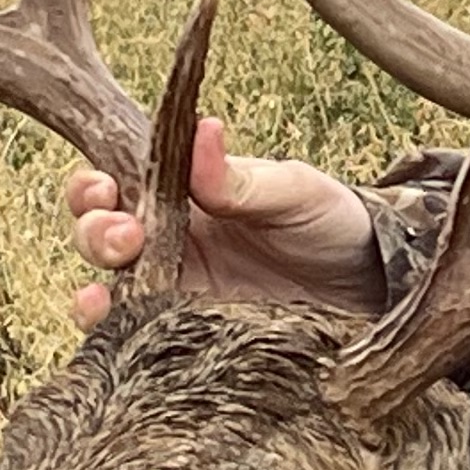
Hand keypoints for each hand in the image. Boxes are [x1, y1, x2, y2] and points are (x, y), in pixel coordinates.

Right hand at [65, 118, 382, 324]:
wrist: (376, 291)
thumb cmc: (335, 226)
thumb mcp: (297, 193)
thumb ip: (244, 177)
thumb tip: (202, 130)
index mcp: (185, 196)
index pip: (119, 181)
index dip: (95, 184)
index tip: (105, 187)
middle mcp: (170, 243)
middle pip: (100, 233)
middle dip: (94, 230)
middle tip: (124, 235)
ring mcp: (173, 293)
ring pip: (107, 286)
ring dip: (93, 284)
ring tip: (103, 291)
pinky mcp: (182, 339)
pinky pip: (130, 338)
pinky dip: (107, 332)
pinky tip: (108, 324)